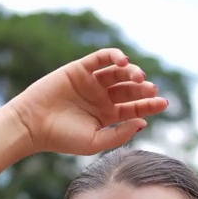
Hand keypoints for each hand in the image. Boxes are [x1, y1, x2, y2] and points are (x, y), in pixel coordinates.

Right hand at [6, 48, 167, 155]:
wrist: (33, 125)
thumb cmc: (62, 138)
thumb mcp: (95, 142)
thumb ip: (119, 134)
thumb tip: (143, 122)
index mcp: (107, 115)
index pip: (134, 107)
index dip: (150, 104)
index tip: (164, 103)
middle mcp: (102, 97)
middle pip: (130, 89)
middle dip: (143, 88)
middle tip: (151, 89)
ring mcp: (91, 82)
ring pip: (118, 72)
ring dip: (131, 72)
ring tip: (139, 77)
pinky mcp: (80, 69)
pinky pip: (101, 58)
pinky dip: (113, 56)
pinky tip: (123, 61)